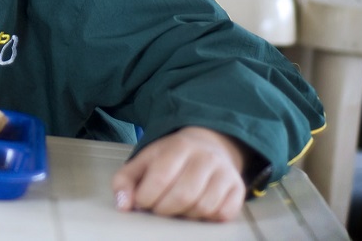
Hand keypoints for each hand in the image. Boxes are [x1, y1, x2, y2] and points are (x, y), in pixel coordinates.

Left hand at [110, 127, 246, 221]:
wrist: (208, 144)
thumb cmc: (172, 157)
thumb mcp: (145, 160)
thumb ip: (126, 180)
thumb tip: (122, 205)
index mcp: (179, 147)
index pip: (160, 178)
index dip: (146, 197)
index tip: (142, 201)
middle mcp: (205, 157)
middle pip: (183, 196)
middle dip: (164, 209)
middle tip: (159, 208)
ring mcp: (225, 173)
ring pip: (203, 207)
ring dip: (185, 215)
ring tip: (178, 207)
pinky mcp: (238, 189)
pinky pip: (223, 214)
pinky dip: (207, 218)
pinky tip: (197, 209)